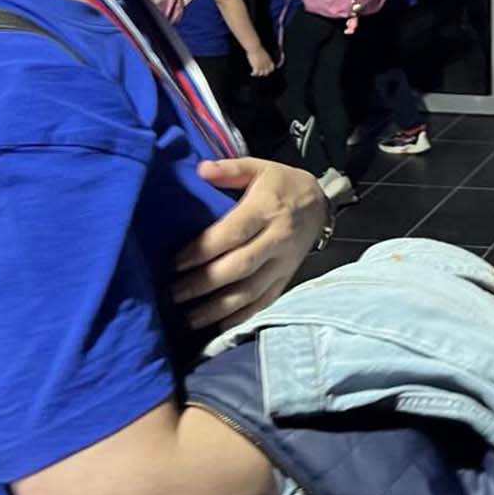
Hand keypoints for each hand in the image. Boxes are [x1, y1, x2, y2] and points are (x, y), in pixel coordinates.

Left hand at [173, 157, 329, 333]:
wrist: (320, 204)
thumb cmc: (282, 185)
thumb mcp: (260, 168)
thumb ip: (231, 168)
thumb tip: (202, 170)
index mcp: (267, 209)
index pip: (232, 234)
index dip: (203, 250)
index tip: (175, 263)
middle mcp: (277, 239)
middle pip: (239, 267)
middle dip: (204, 283)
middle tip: (173, 294)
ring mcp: (283, 263)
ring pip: (250, 291)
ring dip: (218, 308)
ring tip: (189, 318)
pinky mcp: (286, 278)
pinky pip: (264, 302)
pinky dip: (240, 317)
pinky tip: (216, 327)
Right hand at [244, 45, 275, 77]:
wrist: (255, 48)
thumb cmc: (257, 48)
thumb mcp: (262, 53)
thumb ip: (263, 57)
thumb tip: (261, 58)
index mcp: (269, 60)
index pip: (272, 68)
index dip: (269, 70)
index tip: (266, 71)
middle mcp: (266, 64)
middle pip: (267, 72)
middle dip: (263, 73)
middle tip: (259, 73)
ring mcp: (262, 66)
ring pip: (261, 74)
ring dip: (258, 74)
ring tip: (255, 74)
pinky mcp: (257, 67)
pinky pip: (256, 73)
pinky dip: (254, 74)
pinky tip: (251, 74)